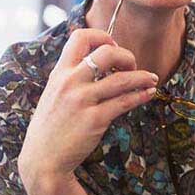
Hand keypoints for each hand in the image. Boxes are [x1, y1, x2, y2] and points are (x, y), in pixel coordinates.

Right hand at [18, 28, 157, 193]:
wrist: (42, 158)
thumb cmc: (50, 126)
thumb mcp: (52, 93)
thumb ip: (69, 76)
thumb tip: (93, 61)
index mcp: (59, 72)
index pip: (80, 37)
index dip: (101, 36)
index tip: (112, 45)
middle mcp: (70, 82)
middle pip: (106, 52)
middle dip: (125, 55)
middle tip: (131, 65)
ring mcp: (82, 100)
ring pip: (122, 79)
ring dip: (142, 76)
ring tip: (152, 78)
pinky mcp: (95, 120)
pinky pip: (124, 102)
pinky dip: (141, 95)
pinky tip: (149, 93)